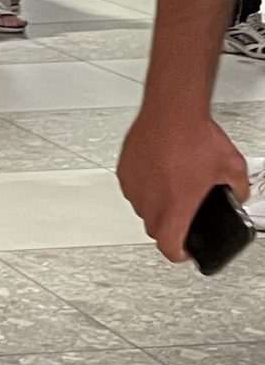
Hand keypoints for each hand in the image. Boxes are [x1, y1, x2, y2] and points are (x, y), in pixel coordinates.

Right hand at [116, 105, 249, 262]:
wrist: (172, 110)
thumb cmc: (195, 137)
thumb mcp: (233, 167)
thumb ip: (238, 190)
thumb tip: (238, 194)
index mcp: (175, 209)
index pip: (170, 249)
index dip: (181, 254)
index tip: (186, 251)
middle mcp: (149, 202)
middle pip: (156, 229)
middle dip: (172, 225)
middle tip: (186, 210)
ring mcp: (134, 187)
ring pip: (144, 208)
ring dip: (158, 204)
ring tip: (175, 183)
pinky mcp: (125, 171)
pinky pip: (135, 188)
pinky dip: (147, 185)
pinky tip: (163, 168)